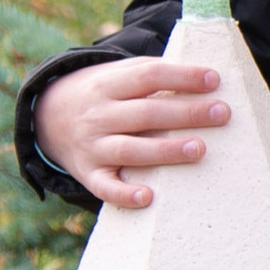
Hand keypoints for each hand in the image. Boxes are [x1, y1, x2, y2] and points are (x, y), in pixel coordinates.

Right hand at [38, 54, 231, 208]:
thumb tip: (203, 74)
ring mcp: (92, 146)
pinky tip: (148, 196)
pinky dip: (124, 194)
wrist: (47, 118)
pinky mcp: (88, 173)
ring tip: (200, 149)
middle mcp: (99, 115)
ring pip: (130, 149)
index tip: (214, 79)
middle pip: (146, 113)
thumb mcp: (117, 75)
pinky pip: (105, 187)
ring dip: (165, 151)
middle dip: (186, 113)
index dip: (181, 76)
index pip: (148, 76)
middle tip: (222, 113)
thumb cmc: (102, 95)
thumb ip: (151, 72)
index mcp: (109, 84)